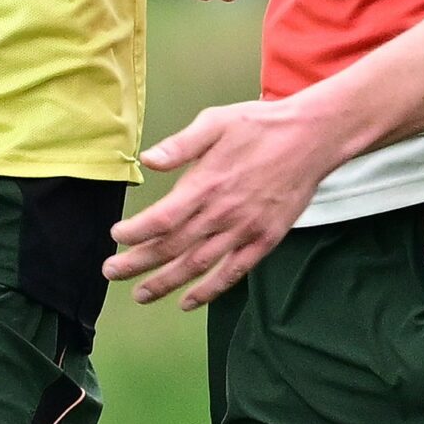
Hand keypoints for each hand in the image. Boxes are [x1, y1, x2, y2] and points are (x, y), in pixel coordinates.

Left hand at [106, 98, 333, 306]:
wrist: (312, 138)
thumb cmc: (261, 126)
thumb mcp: (216, 121)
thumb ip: (180, 145)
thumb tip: (148, 160)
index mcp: (207, 184)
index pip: (162, 219)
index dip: (135, 233)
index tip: (116, 236)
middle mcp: (223, 213)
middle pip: (173, 247)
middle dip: (138, 263)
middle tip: (111, 272)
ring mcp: (245, 231)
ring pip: (198, 265)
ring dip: (167, 283)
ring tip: (140, 295)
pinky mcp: (265, 240)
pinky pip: (233, 273)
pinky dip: (210, 291)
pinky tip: (189, 301)